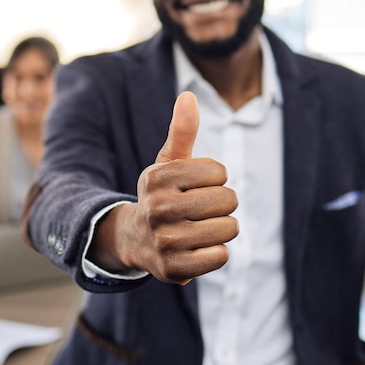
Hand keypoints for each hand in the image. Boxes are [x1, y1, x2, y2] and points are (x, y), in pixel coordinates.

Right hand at [90, 91, 238, 283]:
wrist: (135, 239)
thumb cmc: (162, 195)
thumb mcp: (168, 163)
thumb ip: (182, 131)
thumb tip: (188, 95)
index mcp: (158, 177)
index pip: (220, 172)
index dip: (215, 179)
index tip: (195, 186)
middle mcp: (158, 208)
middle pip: (228, 200)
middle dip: (222, 204)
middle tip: (199, 210)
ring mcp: (165, 241)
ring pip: (229, 228)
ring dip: (222, 228)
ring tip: (199, 228)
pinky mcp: (174, 269)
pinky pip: (221, 255)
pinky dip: (216, 252)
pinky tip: (197, 248)